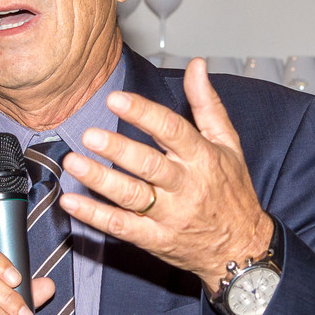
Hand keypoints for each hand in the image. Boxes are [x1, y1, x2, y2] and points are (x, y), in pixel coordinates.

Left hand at [59, 57, 272, 292]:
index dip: (143, 113)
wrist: (242, 248)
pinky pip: (122, 228)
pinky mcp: (156, 239)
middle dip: (118, 149)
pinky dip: (95, 216)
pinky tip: (72, 202)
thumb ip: (208, 104)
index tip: (116, 99)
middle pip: (149, 165)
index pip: (171, 130)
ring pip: (132, 197)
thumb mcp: (229, 144)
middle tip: (90, 135)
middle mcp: (186, 187)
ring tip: (74, 163)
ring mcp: (170, 216)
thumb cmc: (233, 192)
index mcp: (203, 158)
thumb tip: (198, 66)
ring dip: (100, 180)